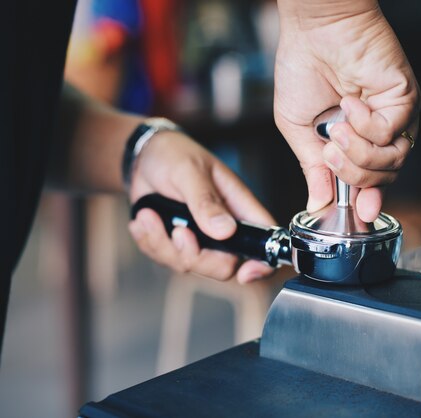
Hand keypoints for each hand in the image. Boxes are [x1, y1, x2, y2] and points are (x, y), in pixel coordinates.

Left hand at [127, 131, 275, 283]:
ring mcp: (201, 239)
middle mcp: (225, 229)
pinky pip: (166, 260)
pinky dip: (149, 243)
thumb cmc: (175, 155)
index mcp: (239, 207)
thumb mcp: (189, 171)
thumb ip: (205, 201)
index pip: (265, 242)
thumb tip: (225, 231)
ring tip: (147, 216)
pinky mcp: (177, 244)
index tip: (244, 274)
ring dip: (163, 244)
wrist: (144, 158)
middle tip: (177, 231)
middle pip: (223, 266)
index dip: (262, 264)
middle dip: (193, 255)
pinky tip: (143, 221)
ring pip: (191, 266)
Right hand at [274, 1, 420, 221]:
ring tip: (336, 130)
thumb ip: (313, 167)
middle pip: (383, 178)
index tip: (360, 216)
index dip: (366, 200)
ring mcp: (395, 116)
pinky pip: (390, 132)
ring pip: (391, 161)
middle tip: (329, 154)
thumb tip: (317, 202)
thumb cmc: (303, 69)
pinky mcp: (405, 99)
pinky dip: (365, 124)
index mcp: (356, 140)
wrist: (313, 29)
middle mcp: (380, 131)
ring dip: (358, 153)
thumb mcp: (298, 129)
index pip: (370, 180)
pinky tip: (350, 103)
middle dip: (352, 174)